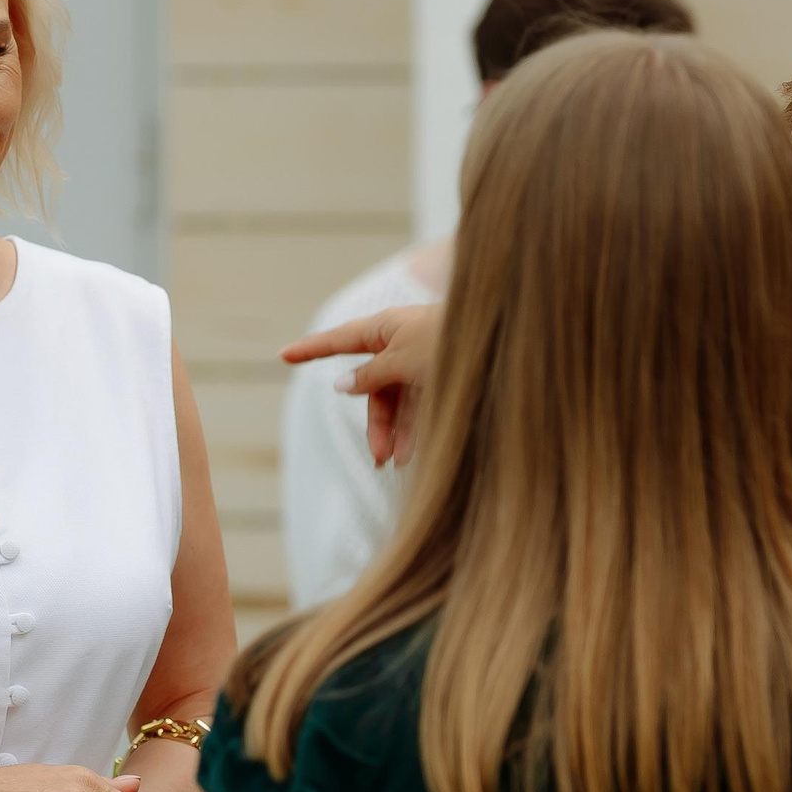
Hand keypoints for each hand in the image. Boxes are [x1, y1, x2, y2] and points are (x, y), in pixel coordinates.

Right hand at [281, 302, 445, 467]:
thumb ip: (370, 374)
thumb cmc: (451, 338)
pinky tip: (416, 456)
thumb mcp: (404, 358)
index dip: (311, 349)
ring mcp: (425, 363)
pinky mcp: (445, 380)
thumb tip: (341, 384)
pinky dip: (417, 430)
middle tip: (379, 456)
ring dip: (397, 434)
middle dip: (376, 423)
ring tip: (399, 463)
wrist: (508, 340)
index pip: (340, 340)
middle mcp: (404, 345)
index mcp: (388, 328)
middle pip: (375, 386)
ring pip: (400, 403)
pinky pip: (422, 408)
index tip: (282, 355)